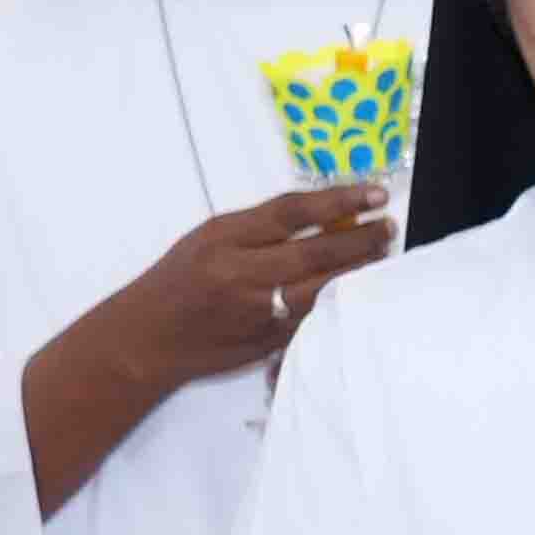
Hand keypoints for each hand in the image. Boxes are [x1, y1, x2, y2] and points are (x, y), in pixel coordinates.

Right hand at [103, 187, 391, 392]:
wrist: (147, 337)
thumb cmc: (179, 279)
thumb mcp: (210, 237)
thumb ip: (262, 228)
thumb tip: (325, 216)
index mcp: (224, 239)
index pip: (292, 212)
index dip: (339, 200)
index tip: (373, 192)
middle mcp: (240, 275)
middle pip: (315, 252)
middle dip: (361, 238)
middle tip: (387, 226)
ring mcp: (255, 313)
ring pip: (322, 289)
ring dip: (358, 271)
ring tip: (381, 254)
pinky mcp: (266, 343)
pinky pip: (312, 318)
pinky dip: (337, 301)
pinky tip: (357, 288)